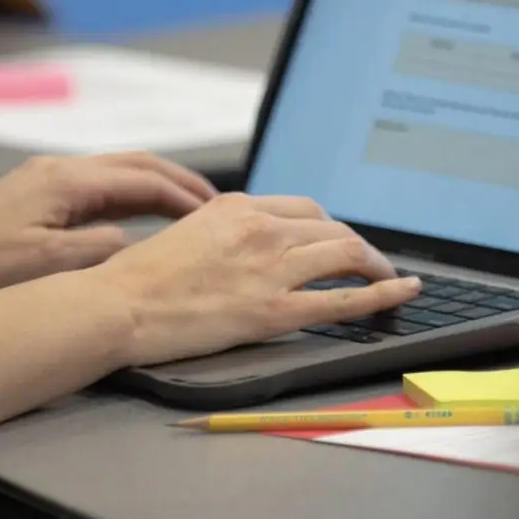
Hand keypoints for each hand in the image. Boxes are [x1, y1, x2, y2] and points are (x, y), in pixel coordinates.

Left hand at [0, 153, 217, 303]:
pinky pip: (97, 190)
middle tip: (216, 205)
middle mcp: (58, 170)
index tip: (217, 212)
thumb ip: (100, 248)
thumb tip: (135, 240)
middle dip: (178, 183)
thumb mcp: (46, 264)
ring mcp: (46, 181)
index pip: (142, 177)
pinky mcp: (36, 197)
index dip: (184, 194)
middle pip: (134, 166)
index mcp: (65, 180)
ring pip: (117, 175)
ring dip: (155, 191)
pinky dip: (130, 201)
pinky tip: (142, 222)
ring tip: (190, 213)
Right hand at [93, 193, 421, 367]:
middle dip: (361, 246)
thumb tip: (246, 248)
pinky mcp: (274, 310)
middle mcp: (261, 229)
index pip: (304, 210)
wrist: (115, 306)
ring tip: (392, 280)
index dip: (330, 228)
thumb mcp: (185, 236)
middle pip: (332, 228)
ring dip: (378, 266)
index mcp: (238, 208)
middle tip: (374, 264)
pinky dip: (383, 294)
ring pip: (347, 254)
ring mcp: (271, 268)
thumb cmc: (137, 280)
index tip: (339, 242)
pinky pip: (345, 299)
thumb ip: (223, 235)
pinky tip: (403, 293)